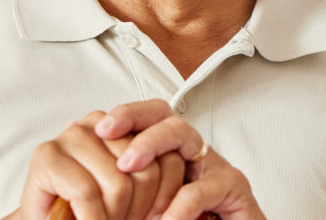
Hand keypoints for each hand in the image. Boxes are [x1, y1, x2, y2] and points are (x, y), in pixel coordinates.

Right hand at [10, 110, 184, 219]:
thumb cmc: (87, 211)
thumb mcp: (129, 191)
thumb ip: (151, 173)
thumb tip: (187, 183)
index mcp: (120, 127)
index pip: (166, 152)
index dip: (166, 194)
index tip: (153, 215)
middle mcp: (93, 124)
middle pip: (146, 170)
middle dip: (139, 211)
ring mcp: (68, 136)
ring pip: (119, 184)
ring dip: (116, 218)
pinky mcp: (46, 155)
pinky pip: (87, 193)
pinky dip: (93, 219)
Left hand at [98, 100, 264, 219]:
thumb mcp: (149, 207)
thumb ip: (127, 189)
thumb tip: (89, 174)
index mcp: (172, 157)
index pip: (148, 119)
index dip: (124, 116)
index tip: (97, 129)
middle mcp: (195, 155)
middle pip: (165, 116)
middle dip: (134, 117)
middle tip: (107, 133)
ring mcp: (217, 168)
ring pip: (184, 135)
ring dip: (150, 147)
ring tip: (127, 170)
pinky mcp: (236, 189)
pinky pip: (199, 189)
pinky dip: (176, 207)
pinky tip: (162, 219)